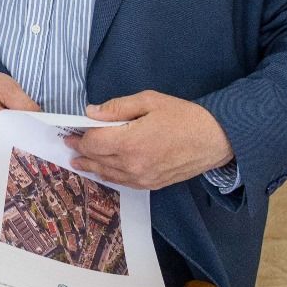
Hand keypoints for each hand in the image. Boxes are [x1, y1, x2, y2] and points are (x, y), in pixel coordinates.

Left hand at [65, 91, 234, 189]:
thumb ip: (117, 107)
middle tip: (69, 145)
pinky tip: (103, 171)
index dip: (79, 138)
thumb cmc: (184, 116)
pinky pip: (123, 182)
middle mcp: (132, 165)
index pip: (93, 143)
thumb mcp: (149, 101)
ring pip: (107, 174)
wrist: (216, 139)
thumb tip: (91, 112)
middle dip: (81, 151)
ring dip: (92, 167)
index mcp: (129, 142)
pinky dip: (109, 175)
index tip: (69, 133)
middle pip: (97, 160)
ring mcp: (142, 178)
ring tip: (79, 161)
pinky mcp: (152, 185)